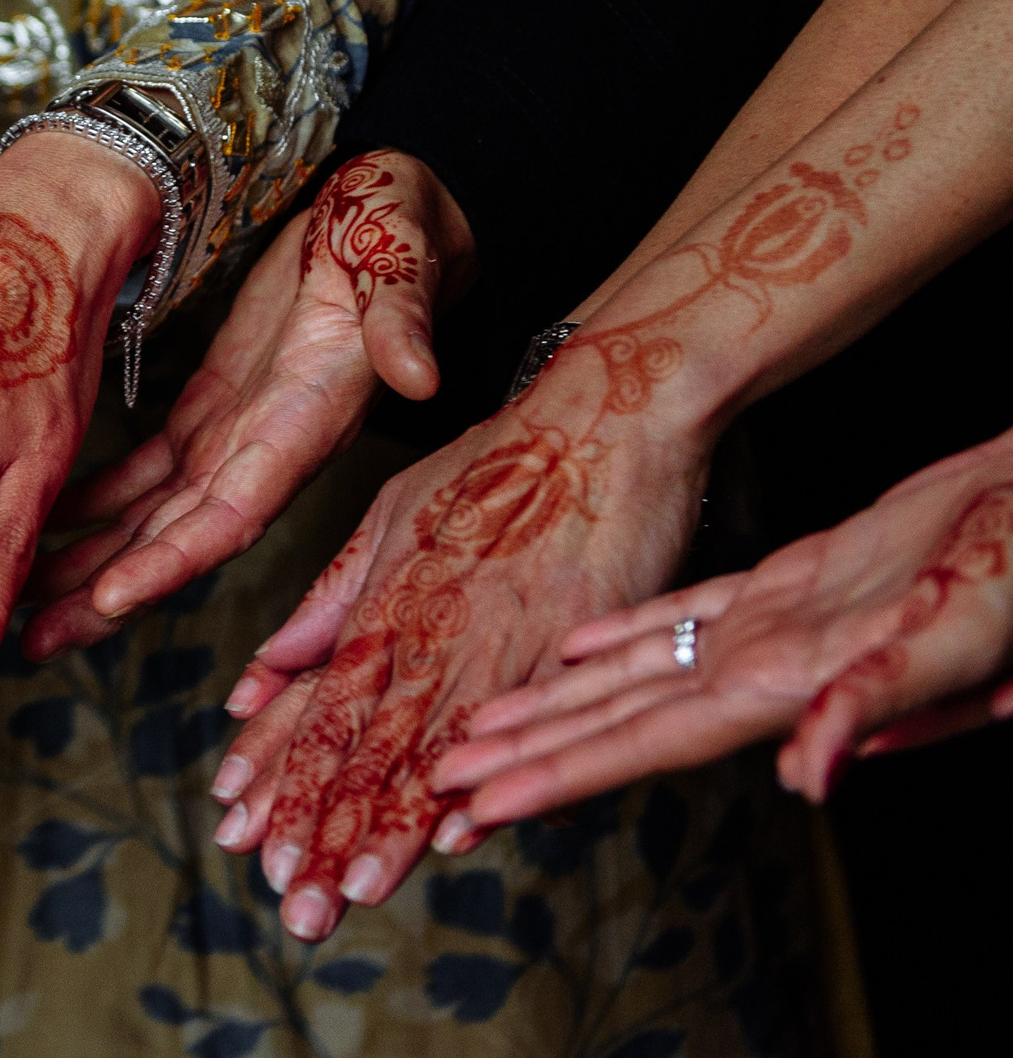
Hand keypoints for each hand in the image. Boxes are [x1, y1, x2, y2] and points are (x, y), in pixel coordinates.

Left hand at [26, 152, 470, 658]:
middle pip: (175, 543)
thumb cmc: (395, 230)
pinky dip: (88, 500)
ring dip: (84, 561)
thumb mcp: (397, 262)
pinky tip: (34, 515)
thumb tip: (421, 375)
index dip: (172, 563)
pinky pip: (142, 473)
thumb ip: (402, 321)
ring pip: (148, 519)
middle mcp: (267, 449)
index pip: (232, 516)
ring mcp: (234, 435)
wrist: (388, 211)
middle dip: (102, 593)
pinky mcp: (211, 408)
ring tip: (12, 597)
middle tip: (26, 638)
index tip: (109, 600)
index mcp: (305, 424)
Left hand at [206, 347, 703, 943]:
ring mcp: (502, 641)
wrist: (605, 418)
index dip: (281, 776)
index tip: (244, 835)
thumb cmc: (497, 464)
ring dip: (389, 825)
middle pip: (367, 743)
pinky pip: (518, 724)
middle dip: (324, 826)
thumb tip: (257, 678)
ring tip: (352, 888)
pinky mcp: (568, 645)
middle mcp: (433, 629)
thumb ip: (326, 604)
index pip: (321, 708)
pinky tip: (457, 832)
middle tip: (289, 898)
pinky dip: (488, 777)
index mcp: (386, 602)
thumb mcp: (391, 519)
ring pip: (432, 747)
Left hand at [434, 429, 1012, 818]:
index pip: (645, 743)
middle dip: (527, 759)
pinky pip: (686, 615)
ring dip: (555, 704)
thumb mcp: (965, 635)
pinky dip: (625, 632)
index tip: (475, 806)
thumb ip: (881, 702)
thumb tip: (809, 773)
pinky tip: (574, 647)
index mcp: (787, 682)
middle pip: (618, 724)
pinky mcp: (793, 585)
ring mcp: (775, 629)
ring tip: (474, 730)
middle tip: (431, 787)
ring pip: (637, 675)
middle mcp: (766, 668)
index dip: (558, 776)